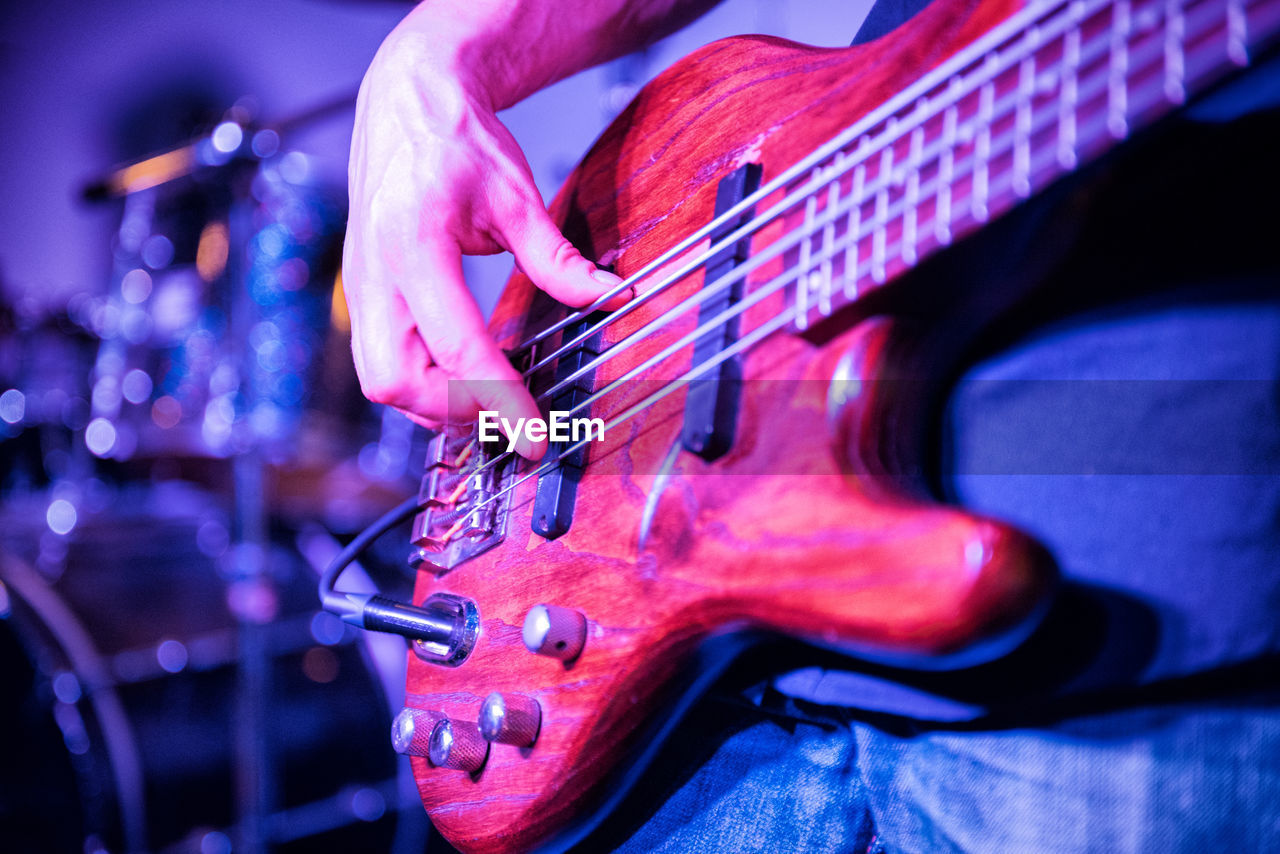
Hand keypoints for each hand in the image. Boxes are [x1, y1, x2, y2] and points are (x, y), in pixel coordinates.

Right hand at [343, 28, 627, 459]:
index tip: (533, 435)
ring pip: (381, 379)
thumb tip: (606, 297)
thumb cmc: (454, 141)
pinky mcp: (360, 293)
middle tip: (510, 413)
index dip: (498, 399)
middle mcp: (374, 272)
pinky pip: (379, 360)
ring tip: (491, 399)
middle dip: (453, 411)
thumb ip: (557, 258)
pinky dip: (419, 382)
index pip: (456, 346)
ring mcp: (359, 286)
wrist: (406, 101)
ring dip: (434, 402)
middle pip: (394, 380)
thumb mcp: (516, 196)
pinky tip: (461, 377)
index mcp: (413, 243)